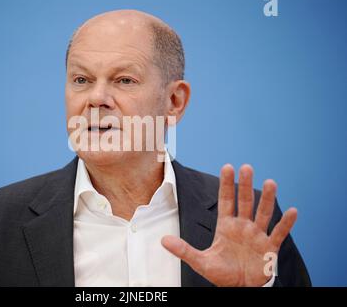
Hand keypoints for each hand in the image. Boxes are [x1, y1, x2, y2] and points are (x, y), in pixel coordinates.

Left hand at [161, 164, 297, 286]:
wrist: (240, 288)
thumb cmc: (222, 274)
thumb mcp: (201, 261)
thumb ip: (183, 250)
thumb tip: (163, 240)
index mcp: (226, 226)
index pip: (225, 201)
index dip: (226, 185)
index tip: (227, 167)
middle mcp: (243, 226)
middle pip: (245, 202)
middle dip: (245, 185)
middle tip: (246, 167)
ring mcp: (257, 235)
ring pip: (263, 213)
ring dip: (267, 199)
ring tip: (270, 183)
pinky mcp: (270, 248)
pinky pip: (279, 234)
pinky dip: (286, 224)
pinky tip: (292, 211)